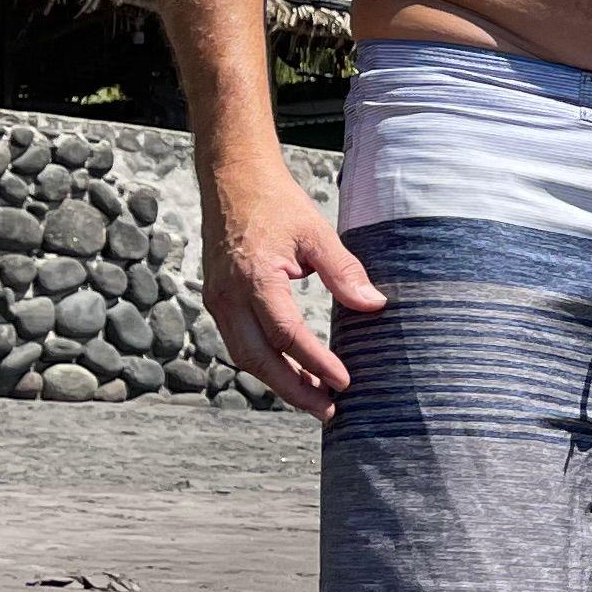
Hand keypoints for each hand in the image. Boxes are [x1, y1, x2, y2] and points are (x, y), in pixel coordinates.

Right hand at [200, 162, 384, 419]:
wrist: (232, 180)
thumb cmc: (275, 203)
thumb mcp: (317, 232)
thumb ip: (344, 272)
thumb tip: (373, 305)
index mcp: (255, 278)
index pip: (287, 334)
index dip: (316, 362)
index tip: (344, 383)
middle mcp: (229, 296)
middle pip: (259, 359)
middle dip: (293, 389)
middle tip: (327, 410)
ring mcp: (219, 300)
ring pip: (245, 356)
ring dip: (279, 381)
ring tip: (316, 398)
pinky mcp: (219, 301)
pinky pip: (240, 342)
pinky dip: (266, 362)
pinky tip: (293, 371)